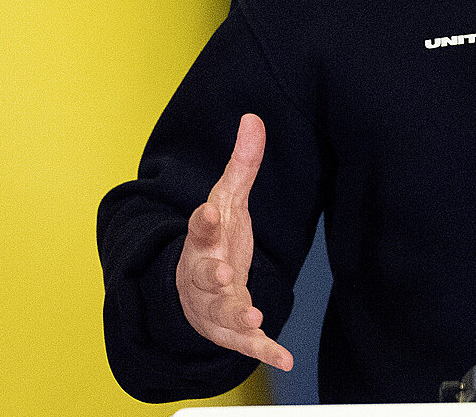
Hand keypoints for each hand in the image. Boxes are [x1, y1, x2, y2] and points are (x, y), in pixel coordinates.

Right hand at [175, 113, 293, 370]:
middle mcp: (204, 275)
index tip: (209, 210)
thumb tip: (253, 117)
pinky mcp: (230, 330)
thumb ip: (243, 164)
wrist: (190, 289)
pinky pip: (246, 344)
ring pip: (222, 313)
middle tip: (223, 271)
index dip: (204, 220)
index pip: (201, 227)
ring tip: (252, 319)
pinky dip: (264, 351)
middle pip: (204, 275)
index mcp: (203, 240)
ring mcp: (214, 305)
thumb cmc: (214, 240)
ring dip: (237, 317)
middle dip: (212, 274)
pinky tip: (285, 358)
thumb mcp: (227, 200)